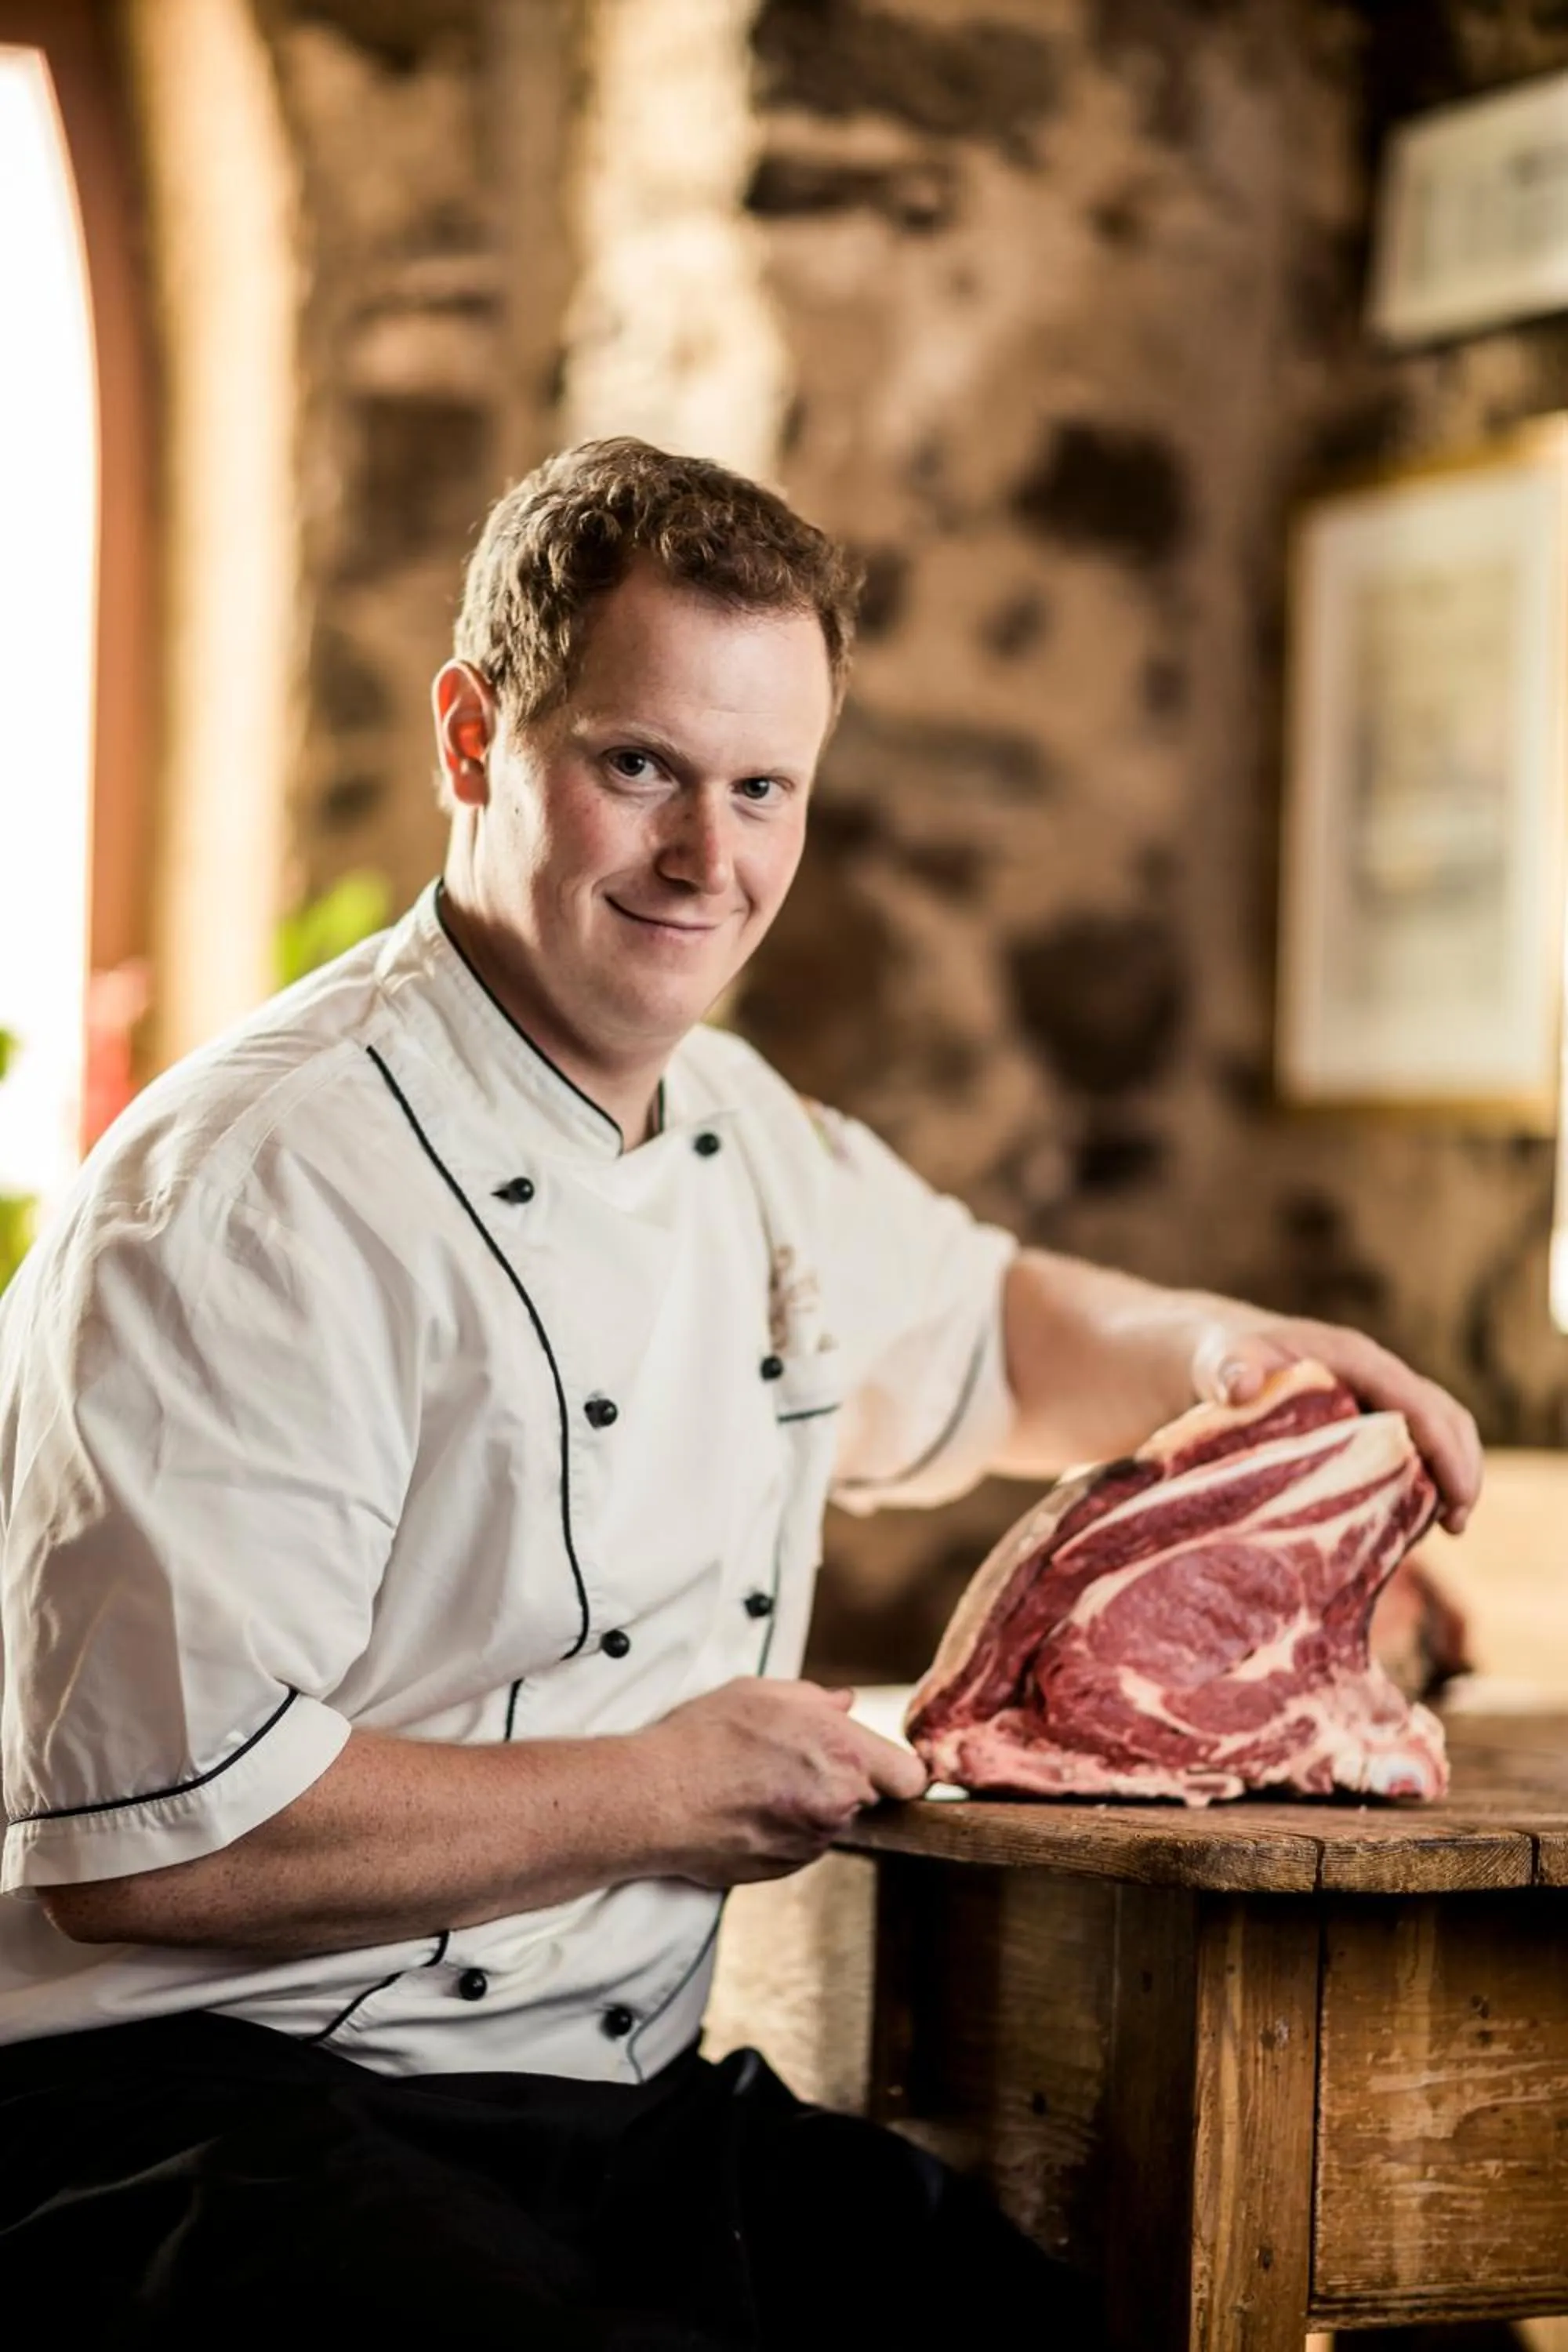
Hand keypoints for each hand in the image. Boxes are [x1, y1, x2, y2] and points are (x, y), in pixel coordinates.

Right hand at [634, 1677, 927, 1889]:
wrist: (655, 1797)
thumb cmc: (705, 1738)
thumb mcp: (763, 1694)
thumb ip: (817, 1700)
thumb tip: (846, 1705)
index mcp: (843, 1754)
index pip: (911, 1778)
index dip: (895, 1770)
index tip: (875, 1763)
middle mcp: (837, 1804)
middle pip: (865, 1797)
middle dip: (839, 1781)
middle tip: (791, 1761)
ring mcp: (811, 1843)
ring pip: (829, 1822)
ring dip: (808, 1807)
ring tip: (756, 1783)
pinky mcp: (784, 1870)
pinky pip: (800, 1846)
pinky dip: (783, 1831)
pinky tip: (745, 1809)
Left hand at [1189, 1314, 1481, 1535]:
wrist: (1198, 1362)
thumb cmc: (1217, 1356)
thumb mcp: (1217, 1359)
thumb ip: (1227, 1367)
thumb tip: (1240, 1385)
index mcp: (1354, 1361)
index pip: (1420, 1403)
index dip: (1447, 1449)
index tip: (1459, 1498)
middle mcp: (1371, 1384)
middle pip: (1441, 1421)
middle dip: (1459, 1470)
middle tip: (1455, 1526)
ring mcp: (1366, 1412)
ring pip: (1425, 1445)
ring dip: (1439, 1486)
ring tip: (1434, 1532)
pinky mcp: (1352, 1438)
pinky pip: (1395, 1464)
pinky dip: (1406, 1494)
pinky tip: (1393, 1534)